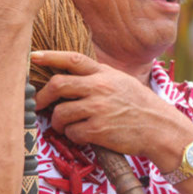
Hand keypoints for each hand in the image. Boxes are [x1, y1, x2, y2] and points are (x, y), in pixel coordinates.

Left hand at [30, 51, 192, 168]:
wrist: (159, 128)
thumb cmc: (139, 105)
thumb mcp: (120, 81)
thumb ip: (97, 76)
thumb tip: (69, 75)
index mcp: (104, 74)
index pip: (72, 59)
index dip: (50, 57)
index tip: (33, 57)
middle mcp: (99, 87)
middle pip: (58, 85)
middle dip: (42, 96)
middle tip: (38, 104)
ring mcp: (98, 109)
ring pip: (60, 112)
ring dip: (57, 122)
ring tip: (65, 126)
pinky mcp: (99, 130)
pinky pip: (72, 133)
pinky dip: (73, 136)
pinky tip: (83, 136)